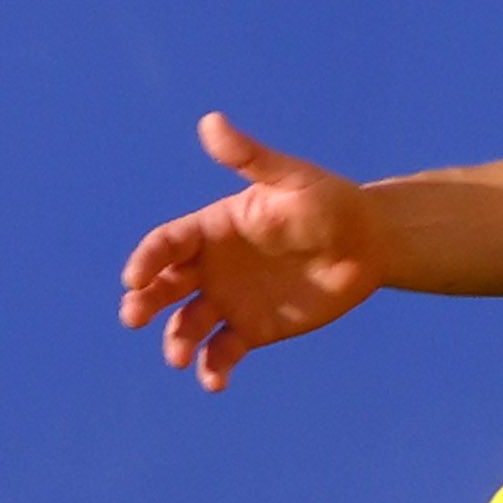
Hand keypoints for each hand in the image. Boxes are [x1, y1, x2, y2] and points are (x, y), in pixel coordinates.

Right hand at [117, 114, 384, 388]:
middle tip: (133, 316)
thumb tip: (210, 121)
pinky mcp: (252, 330)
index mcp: (213, 228)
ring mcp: (229, 300)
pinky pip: (222, 352)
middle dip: (144, 302)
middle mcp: (212, 266)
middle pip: (164, 286)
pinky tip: (215, 381)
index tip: (135, 279)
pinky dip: (213, 368)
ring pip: (187, 324)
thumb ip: (249, 158)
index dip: (146, 259)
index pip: (167, 244)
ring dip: (176, 341)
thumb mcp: (290, 178)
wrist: (368, 245)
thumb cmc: (329, 203)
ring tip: (180, 357)